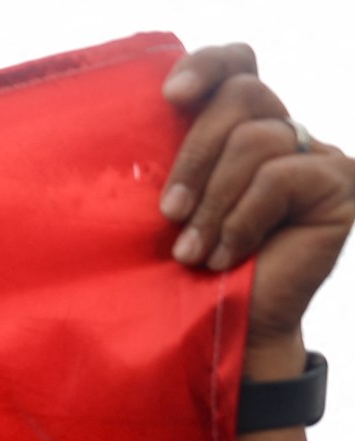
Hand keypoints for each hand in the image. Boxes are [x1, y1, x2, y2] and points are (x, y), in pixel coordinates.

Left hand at [160, 45, 354, 375]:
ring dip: (213, 203)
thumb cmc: (183, 272)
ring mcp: (317, 156)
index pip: (237, 65)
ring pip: (256, 140)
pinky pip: (280, 177)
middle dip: (193, 157)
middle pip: (242, 97)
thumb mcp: (169, 206)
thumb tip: (149, 114)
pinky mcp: (339, 184)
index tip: (170, 96)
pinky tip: (227, 256)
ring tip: (191, 252)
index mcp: (241, 127)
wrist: (222, 331)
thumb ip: (170, 156)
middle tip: (168, 213)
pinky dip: (242, 219)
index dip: (208, 65)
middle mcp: (284, 133)